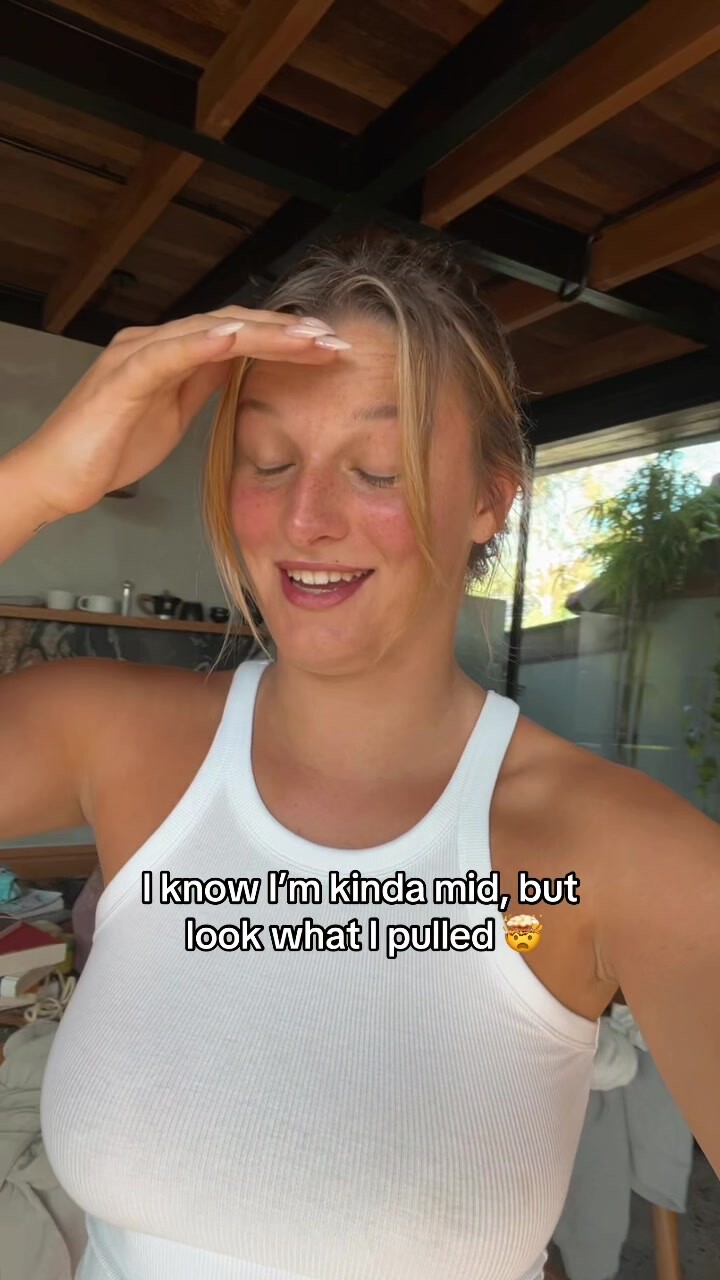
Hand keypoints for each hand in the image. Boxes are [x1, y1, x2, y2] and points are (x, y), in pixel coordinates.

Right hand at [20, 307, 346, 517]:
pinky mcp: (122, 380)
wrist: (57, 478)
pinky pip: (167, 356)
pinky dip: (202, 345)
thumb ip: (201, 384)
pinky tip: (236, 340)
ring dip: (262, 333)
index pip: (236, 334)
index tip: (327, 349)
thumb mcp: (172, 413)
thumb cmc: (107, 448)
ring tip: (304, 338)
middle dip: (286, 332)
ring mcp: (137, 356)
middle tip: (333, 340)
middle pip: (231, 325)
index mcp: (169, 352)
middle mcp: (154, 343)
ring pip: (209, 332)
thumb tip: (238, 366)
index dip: (283, 338)